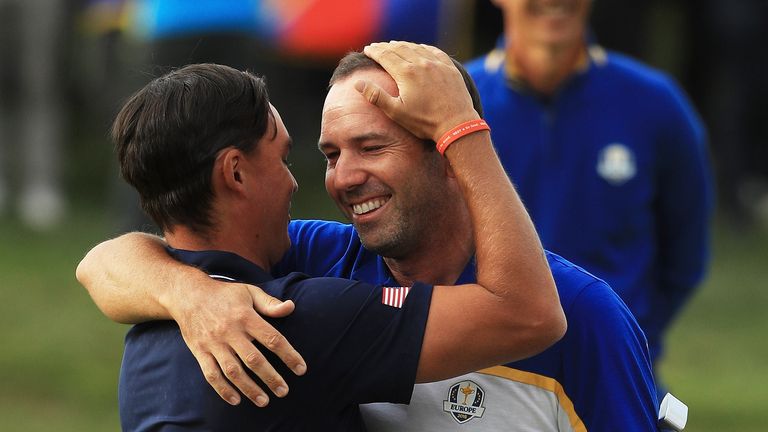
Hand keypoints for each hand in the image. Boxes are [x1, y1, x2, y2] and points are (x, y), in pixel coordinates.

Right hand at [168, 279, 306, 406]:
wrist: (188, 294)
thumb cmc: (224, 294)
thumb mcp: (249, 292)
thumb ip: (270, 303)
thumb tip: (291, 307)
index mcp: (246, 316)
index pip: (272, 339)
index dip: (288, 355)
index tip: (300, 369)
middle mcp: (230, 331)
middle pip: (254, 359)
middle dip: (271, 378)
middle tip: (284, 391)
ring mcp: (214, 343)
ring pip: (233, 371)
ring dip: (249, 388)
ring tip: (264, 401)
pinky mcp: (200, 351)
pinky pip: (211, 374)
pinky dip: (223, 389)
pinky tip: (236, 400)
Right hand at [358, 41, 479, 141]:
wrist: (456, 124)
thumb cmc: (424, 121)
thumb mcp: (396, 112)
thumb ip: (376, 96)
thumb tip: (358, 83)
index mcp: (406, 73)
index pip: (385, 55)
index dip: (374, 51)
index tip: (367, 49)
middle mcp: (421, 63)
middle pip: (399, 48)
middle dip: (386, 46)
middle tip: (377, 46)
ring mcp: (437, 64)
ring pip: (416, 48)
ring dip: (403, 45)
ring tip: (394, 45)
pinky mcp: (449, 68)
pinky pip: (434, 51)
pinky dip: (423, 47)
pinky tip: (419, 48)